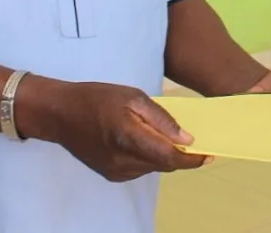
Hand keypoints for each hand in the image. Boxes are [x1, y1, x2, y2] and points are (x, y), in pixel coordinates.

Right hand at [17, 77, 206, 181]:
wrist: (61, 114)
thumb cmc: (97, 98)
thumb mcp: (132, 96)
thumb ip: (161, 119)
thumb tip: (186, 138)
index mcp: (129, 137)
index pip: (170, 158)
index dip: (193, 159)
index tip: (210, 154)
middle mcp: (123, 161)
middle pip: (164, 165)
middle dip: (182, 156)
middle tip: (196, 142)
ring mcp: (116, 171)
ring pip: (153, 167)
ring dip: (165, 155)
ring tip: (167, 135)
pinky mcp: (111, 174)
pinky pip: (140, 168)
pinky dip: (150, 157)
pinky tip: (146, 140)